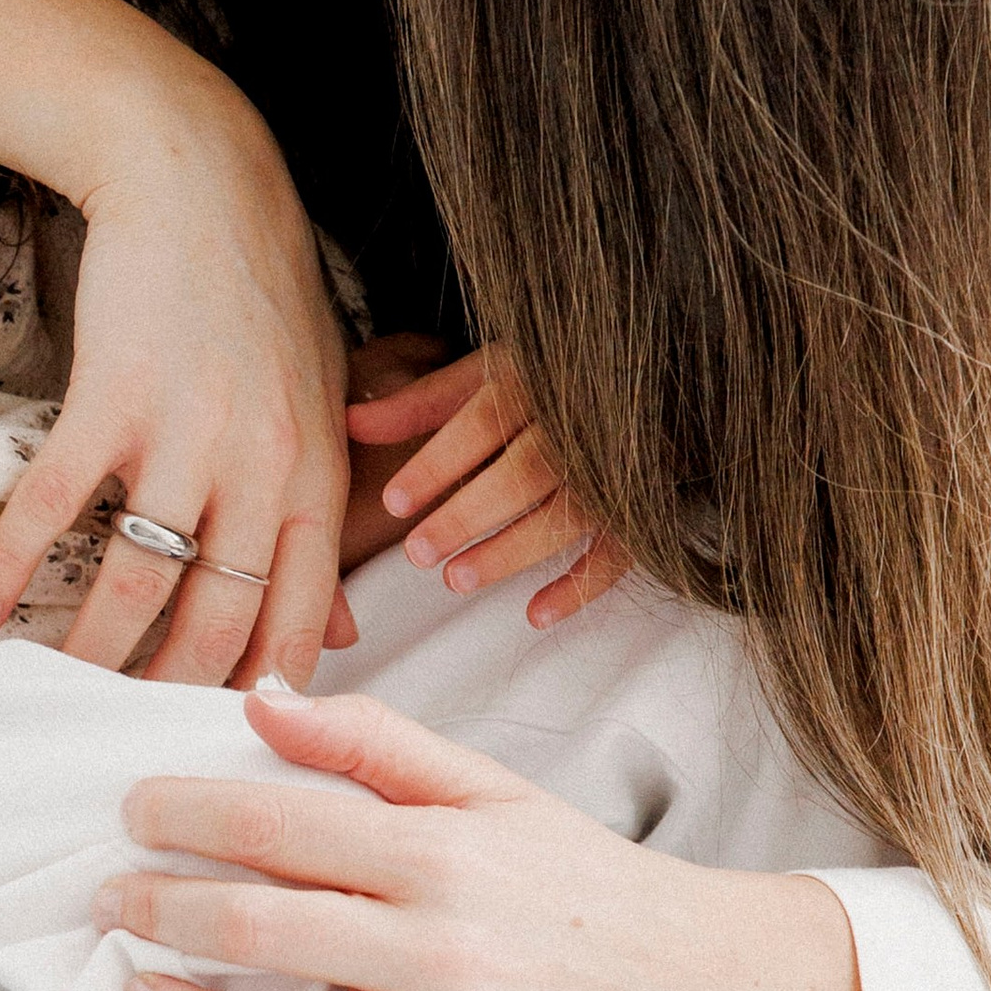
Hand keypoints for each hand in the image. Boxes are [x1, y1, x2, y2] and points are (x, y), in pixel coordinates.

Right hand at [0, 99, 357, 686]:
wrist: (202, 184)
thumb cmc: (267, 300)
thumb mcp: (325, 410)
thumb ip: (326, 525)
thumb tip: (339, 636)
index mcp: (317, 480)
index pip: (300, 623)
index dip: (262, 695)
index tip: (224, 745)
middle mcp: (260, 468)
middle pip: (215, 623)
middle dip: (169, 692)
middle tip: (130, 739)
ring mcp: (185, 435)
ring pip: (137, 582)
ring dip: (90, 651)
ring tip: (57, 691)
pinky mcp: (111, 398)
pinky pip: (54, 508)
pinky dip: (9, 567)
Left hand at [94, 685, 861, 990]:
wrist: (694, 982)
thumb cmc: (577, 878)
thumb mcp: (489, 788)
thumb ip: (374, 743)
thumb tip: (262, 699)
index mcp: (442, 854)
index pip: (277, 826)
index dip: (182, 813)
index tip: (132, 811)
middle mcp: (443, 949)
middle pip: (260, 931)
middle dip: (160, 910)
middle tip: (110, 898)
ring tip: (140, 990)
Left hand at [348, 347, 631, 628]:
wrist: (642, 378)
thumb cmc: (545, 379)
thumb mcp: (483, 376)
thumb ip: (419, 404)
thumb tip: (348, 421)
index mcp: (534, 380)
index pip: (480, 423)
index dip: (437, 464)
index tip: (394, 504)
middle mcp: (577, 422)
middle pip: (523, 472)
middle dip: (469, 516)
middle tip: (418, 554)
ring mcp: (614, 468)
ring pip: (567, 515)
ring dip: (511, 552)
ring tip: (457, 580)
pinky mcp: (640, 506)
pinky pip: (617, 552)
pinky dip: (579, 587)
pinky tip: (536, 614)